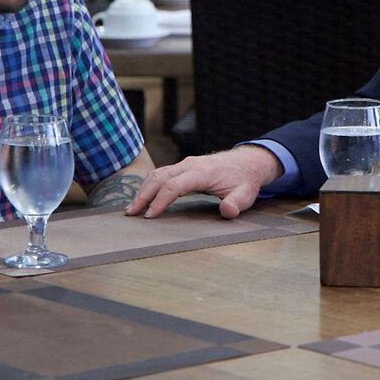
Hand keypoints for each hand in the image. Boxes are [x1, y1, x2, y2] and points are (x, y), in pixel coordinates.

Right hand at [125, 145, 282, 219]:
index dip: (160, 201)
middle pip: (159, 177)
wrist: (248, 162)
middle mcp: (190, 165)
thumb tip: (227, 211)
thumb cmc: (244, 181)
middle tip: (131, 213)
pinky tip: (143, 198)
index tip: (149, 216)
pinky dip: (149, 185)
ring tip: (132, 208)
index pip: (174, 186)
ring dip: (143, 190)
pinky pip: (162, 173)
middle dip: (143, 195)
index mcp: (202, 172)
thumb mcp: (246, 195)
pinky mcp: (184, 167)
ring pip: (157, 173)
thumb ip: (236, 204)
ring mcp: (185, 164)